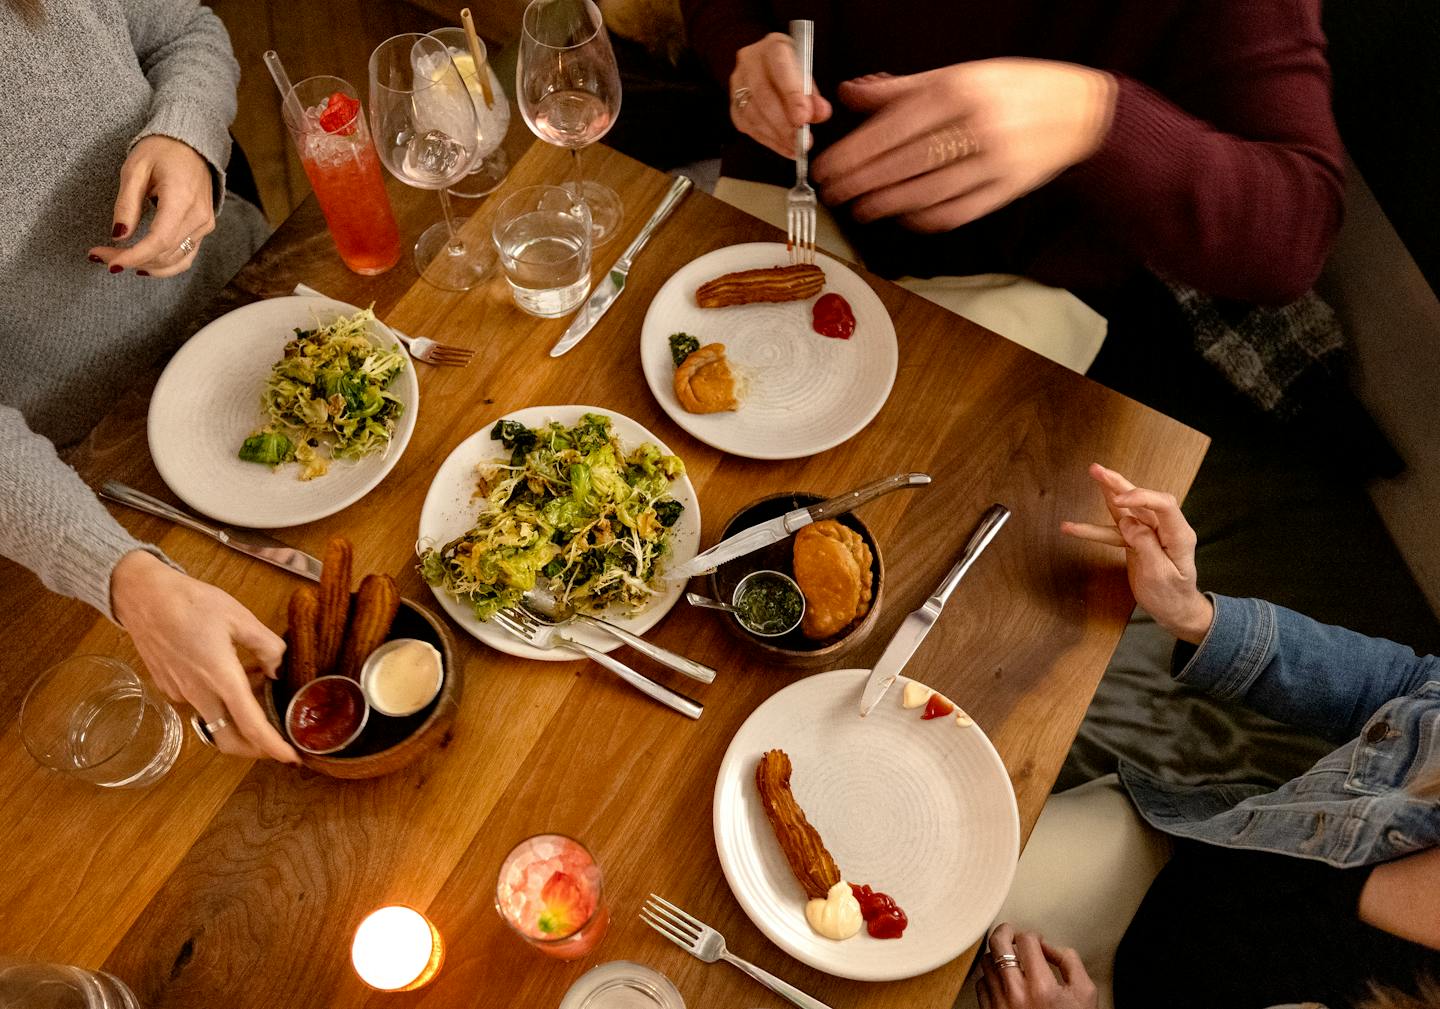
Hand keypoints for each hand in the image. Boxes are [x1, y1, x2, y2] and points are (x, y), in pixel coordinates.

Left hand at [87, 135, 215, 276]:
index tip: (110, 262)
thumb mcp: (135, 170)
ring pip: (175, 261)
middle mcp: (198, 217)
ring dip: (145, 265)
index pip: (159, 240)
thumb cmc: (162, 151)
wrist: (191, 145)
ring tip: (118, 260)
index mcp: (182, 199)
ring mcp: (204, 225)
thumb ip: (126, 204)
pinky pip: (186, 257)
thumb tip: (119, 235)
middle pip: (164, 253)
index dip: (134, 255)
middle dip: (131, 259)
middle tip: (101, 255)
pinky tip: (144, 266)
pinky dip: (164, 266)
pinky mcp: (203, 229)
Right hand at [111, 551, 298, 762]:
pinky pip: (200, 704)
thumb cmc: (192, 601)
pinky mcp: (168, 687)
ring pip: (214, 721)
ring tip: (259, 688)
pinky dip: (219, 701)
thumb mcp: (240, 616)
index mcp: (221, 677)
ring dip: (237, 719)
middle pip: (228, 738)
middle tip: (277, 740)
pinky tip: (233, 675)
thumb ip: (267, 645)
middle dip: (254, 749)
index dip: (272, 746)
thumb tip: (278, 668)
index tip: (291, 758)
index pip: (250, 725)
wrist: (142, 596)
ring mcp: (179, 693)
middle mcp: (198, 693)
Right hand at [729, 32, 831, 157]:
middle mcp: (749, 62)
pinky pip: (748, 126)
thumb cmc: (792, 70)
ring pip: (753, 114)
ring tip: (796, 148)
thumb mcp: (807, 75)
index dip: (792, 96)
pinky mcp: (733, 105)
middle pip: (763, 95)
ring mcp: (737, 84)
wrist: (767, 68)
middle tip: (802, 141)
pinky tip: (785, 148)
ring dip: (776, 135)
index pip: (781, 69)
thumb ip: (813, 94)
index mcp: (773, 47)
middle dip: (784, 122)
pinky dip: (769, 140)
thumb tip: (821, 113)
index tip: (804, 118)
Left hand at [810, 59, 1115, 230]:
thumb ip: (902, 88)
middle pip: (906, 163)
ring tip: (861, 209)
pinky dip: (926, 217)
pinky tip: (904, 217)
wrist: (1079, 111)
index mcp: (960, 90)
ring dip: (888, 205)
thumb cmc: (1015, 89)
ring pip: (929, 191)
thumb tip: (851, 95)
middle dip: (862, 182)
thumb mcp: (959, 74)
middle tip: (834, 194)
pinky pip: (958, 210)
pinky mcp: (1008, 189)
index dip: (856, 152)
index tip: (828, 167)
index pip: (894, 127)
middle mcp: (977, 126)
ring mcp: (995, 161)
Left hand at [977, 923, 1097, 1008]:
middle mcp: (1017, 994)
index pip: (1026, 940)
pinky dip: (990, 976)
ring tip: (1008, 957)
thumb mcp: (1085, 993)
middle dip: (1005, 931)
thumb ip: (1070, 962)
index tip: (1037, 941)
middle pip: (998, 944)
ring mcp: (1000, 1004)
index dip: (1033, 935)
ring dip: (997, 954)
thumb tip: (1050, 947)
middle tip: (1011, 932)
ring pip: (987, 962)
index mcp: (1042, 987)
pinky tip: (1002, 978)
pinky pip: (981, 983)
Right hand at [1061, 463, 1213, 643]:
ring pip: (1126, 509)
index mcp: (1178, 534)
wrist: (1174, 610)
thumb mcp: (1160, 575)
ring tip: (1093, 473)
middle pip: (1143, 499)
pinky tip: (1071, 527)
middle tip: (1097, 470)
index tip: (1118, 500)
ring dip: (1108, 491)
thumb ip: (1146, 545)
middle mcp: (1164, 528)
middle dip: (1120, 483)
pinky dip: (1092, 529)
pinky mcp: (1135, 540)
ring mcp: (1149, 533)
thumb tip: (1128, 522)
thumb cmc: (1171, 595)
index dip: (1140, 497)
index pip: (1163, 504)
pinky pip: (1113, 530)